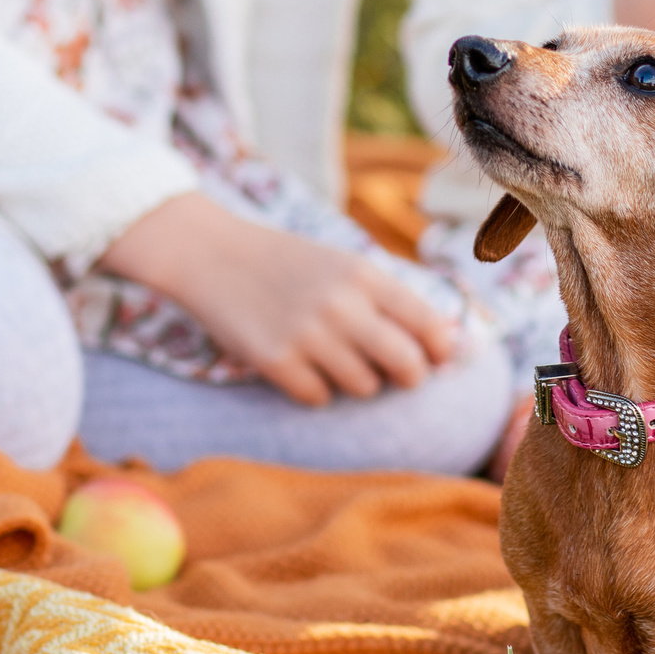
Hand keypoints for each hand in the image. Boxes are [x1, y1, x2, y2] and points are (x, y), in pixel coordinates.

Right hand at [99, 192, 456, 404]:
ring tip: (336, 360)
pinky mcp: (275, 361)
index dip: (440, 349)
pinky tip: (302, 366)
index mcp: (364, 275)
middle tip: (400, 376)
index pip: (427, 323)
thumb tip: (442, 344)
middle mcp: (341, 304)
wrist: (212, 255)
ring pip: (364, 387)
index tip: (437, 358)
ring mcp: (307, 334)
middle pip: (406, 365)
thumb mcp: (343, 264)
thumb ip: (387, 299)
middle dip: (410, 377)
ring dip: (357, 382)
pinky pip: (320, 398)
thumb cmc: (288, 264)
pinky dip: (316, 389)